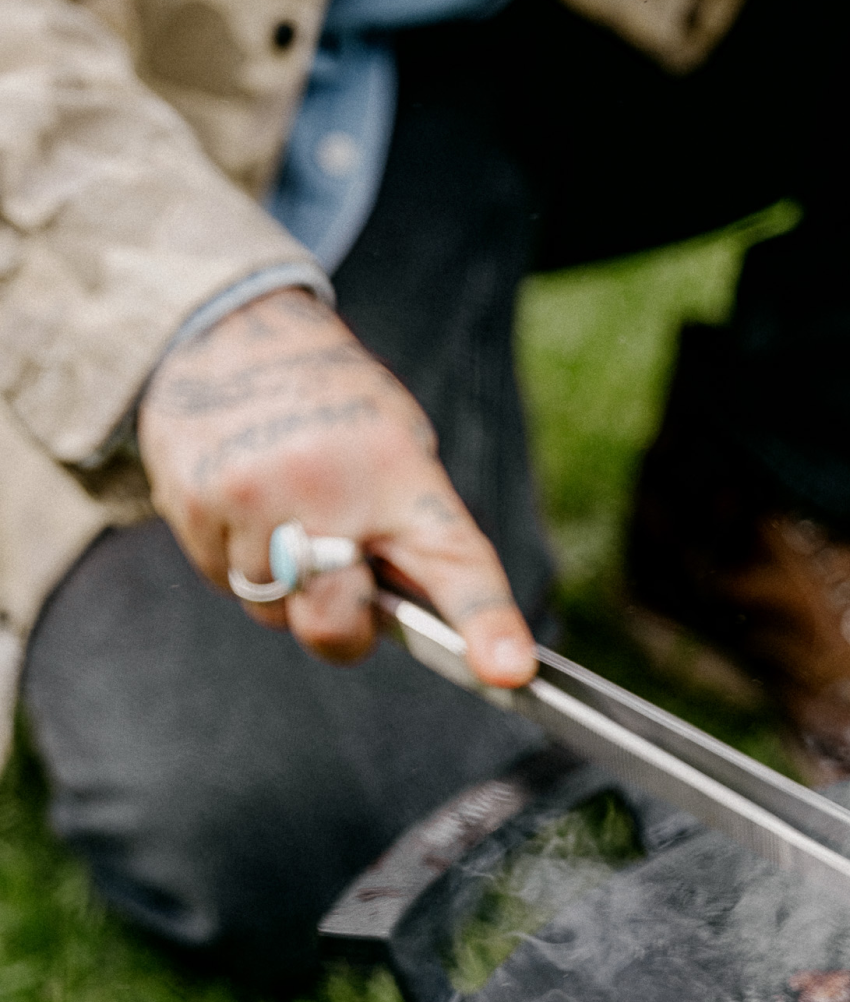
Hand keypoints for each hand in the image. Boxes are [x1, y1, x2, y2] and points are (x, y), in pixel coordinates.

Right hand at [137, 289, 536, 686]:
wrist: (227, 329)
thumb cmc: (338, 409)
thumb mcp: (401, 448)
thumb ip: (415, 536)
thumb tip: (425, 627)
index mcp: (399, 475)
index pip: (454, 564)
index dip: (487, 626)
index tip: (507, 672)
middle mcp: (325, 490)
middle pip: (334, 625)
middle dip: (344, 626)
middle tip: (347, 582)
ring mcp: (249, 498)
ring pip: (273, 611)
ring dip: (287, 588)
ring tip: (289, 514)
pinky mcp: (190, 504)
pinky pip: (223, 578)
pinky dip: (239, 558)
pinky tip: (246, 504)